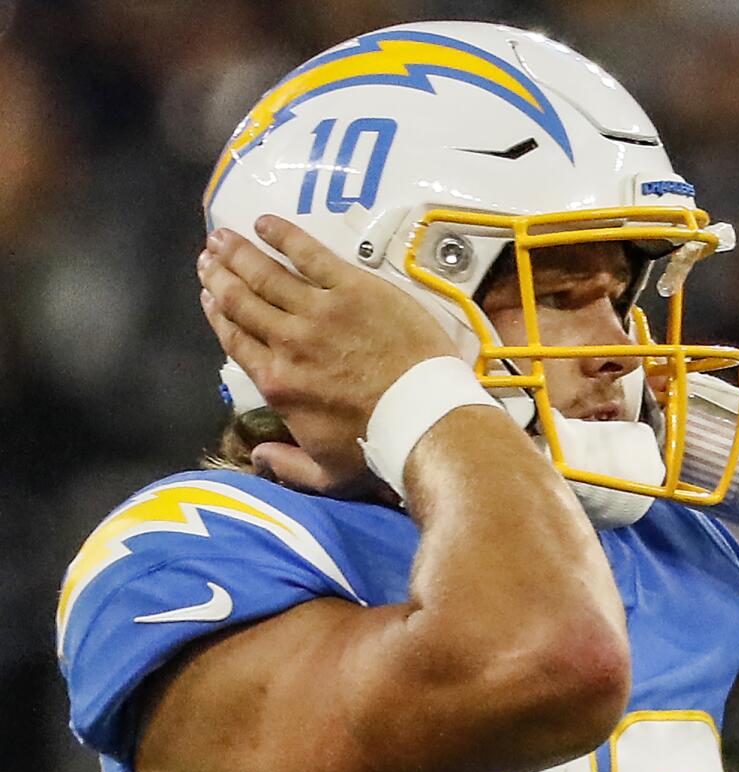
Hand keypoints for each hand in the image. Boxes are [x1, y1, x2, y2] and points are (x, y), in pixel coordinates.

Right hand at [198, 215, 456, 493]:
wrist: (423, 419)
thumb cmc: (378, 449)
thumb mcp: (326, 474)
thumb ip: (287, 465)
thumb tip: (260, 456)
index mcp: (277, 383)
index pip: (236, 340)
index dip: (217, 314)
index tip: (207, 295)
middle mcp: (288, 343)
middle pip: (243, 301)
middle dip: (220, 276)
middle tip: (207, 257)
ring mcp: (320, 311)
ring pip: (267, 275)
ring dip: (241, 252)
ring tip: (223, 236)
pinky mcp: (354, 289)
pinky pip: (311, 254)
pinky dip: (285, 236)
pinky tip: (266, 223)